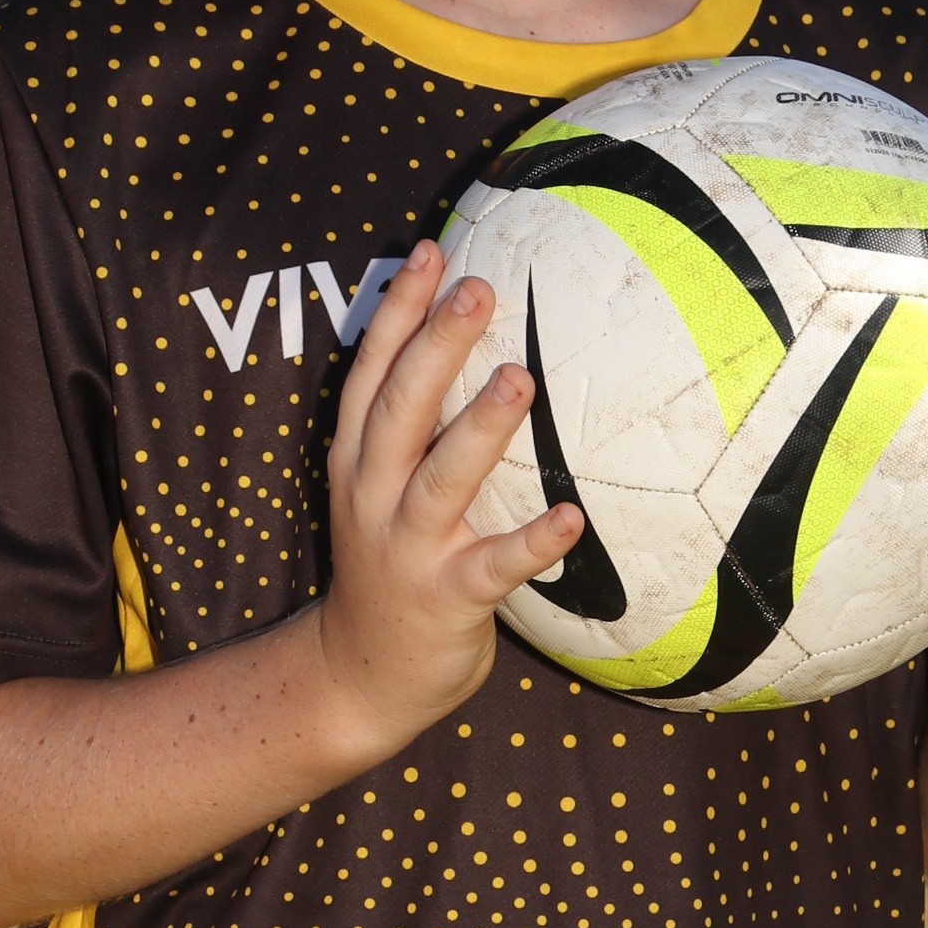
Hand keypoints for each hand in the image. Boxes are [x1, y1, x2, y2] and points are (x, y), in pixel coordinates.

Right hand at [308, 242, 581, 745]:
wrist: (360, 675)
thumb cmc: (388, 563)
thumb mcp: (374, 486)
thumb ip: (406, 424)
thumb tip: (455, 338)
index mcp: (356, 460)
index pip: (371, 372)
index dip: (397, 311)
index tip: (430, 252)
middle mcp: (374, 495)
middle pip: (400, 408)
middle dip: (435, 345)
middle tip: (475, 289)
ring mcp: (408, 548)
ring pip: (442, 479)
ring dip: (480, 428)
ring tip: (519, 378)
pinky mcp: (448, 599)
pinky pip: (495, 567)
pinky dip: (531, 543)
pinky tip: (571, 520)